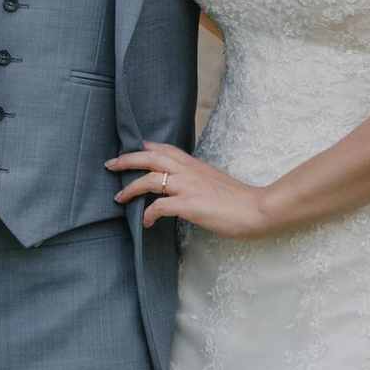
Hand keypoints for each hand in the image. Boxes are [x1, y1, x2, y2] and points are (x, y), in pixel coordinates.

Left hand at [112, 141, 271, 238]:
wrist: (258, 209)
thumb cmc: (240, 201)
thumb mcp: (216, 183)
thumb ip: (200, 180)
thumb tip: (188, 187)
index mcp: (196, 166)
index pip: (166, 149)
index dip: (147, 147)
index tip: (134, 148)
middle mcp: (189, 172)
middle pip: (151, 157)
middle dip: (128, 159)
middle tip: (111, 164)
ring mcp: (188, 187)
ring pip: (150, 179)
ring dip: (131, 187)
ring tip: (119, 197)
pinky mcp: (189, 205)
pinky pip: (159, 207)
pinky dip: (148, 214)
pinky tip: (145, 222)